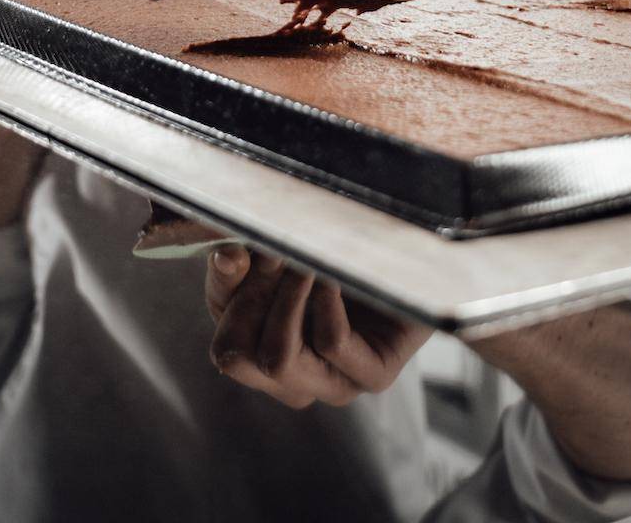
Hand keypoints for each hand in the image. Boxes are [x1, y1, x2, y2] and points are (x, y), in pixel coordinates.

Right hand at [205, 246, 431, 408]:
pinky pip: (331, 343)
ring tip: (304, 262)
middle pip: (235, 358)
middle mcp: (294, 381)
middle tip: (274, 253)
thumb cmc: (335, 256)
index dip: (225, 290)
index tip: (240, 246)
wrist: (407, 257)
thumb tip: (227, 256)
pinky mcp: (374, 374)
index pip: (224, 343)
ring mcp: (334, 384)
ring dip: (285, 298)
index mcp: (265, 357)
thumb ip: (244, 263)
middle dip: (249, 296)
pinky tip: (332, 275)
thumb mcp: (278, 256)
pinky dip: (325, 301)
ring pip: (278, 359)